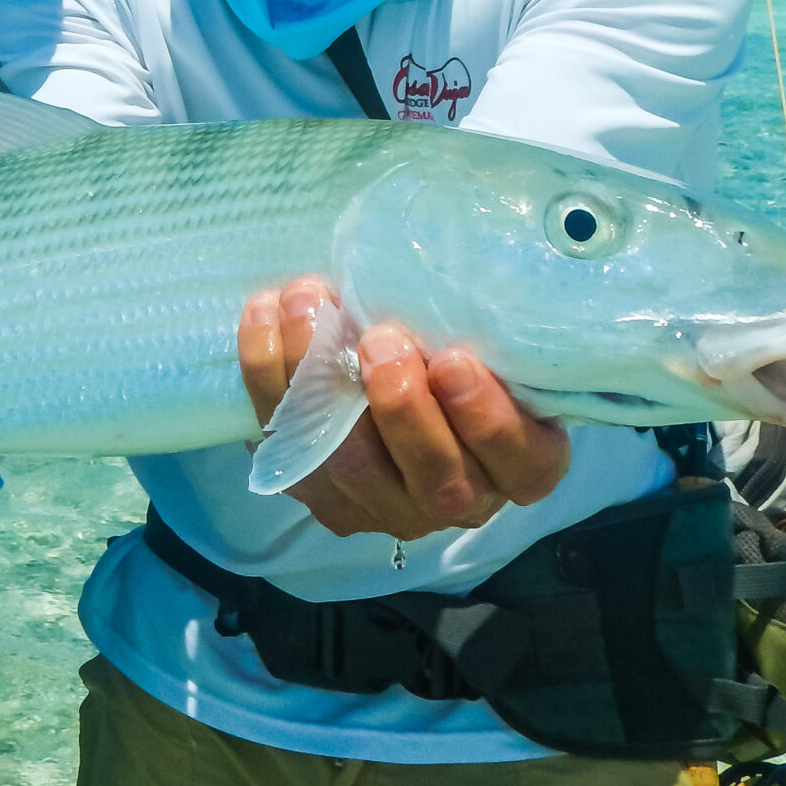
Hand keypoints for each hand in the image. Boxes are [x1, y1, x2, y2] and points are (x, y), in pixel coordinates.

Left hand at [239, 277, 569, 542]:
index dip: (485, 418)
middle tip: (378, 339)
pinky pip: (286, 444)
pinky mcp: (319, 493)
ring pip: (349, 466)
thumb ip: (485, 332)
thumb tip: (447, 279)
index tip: (451, 360)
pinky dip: (268, 375)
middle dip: (400, 406)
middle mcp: (458, 501)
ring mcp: (382, 507)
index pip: (519, 461)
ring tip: (308, 307)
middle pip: (434, 478)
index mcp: (520, 467)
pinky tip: (265, 314)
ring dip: (320, 380)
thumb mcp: (493, 344)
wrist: (395, 380)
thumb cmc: (459, 349)